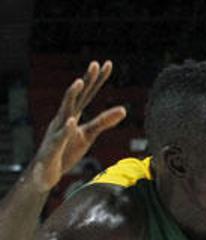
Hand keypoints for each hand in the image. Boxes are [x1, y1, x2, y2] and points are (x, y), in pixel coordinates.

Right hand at [28, 60, 126, 191]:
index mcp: (72, 114)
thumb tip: (124, 109)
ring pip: (65, 110)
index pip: (88, 93)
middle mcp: (63, 118)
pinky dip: (66, 128)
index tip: (108, 63)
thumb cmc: (66, 150)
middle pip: (76, 96)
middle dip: (85, 80)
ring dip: (71, 96)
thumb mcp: (88, 135)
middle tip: (95, 64)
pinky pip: (60, 137)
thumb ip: (103, 121)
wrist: (44, 172)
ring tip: (79, 82)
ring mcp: (57, 130)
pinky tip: (71, 121)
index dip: (97, 79)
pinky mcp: (54, 146)